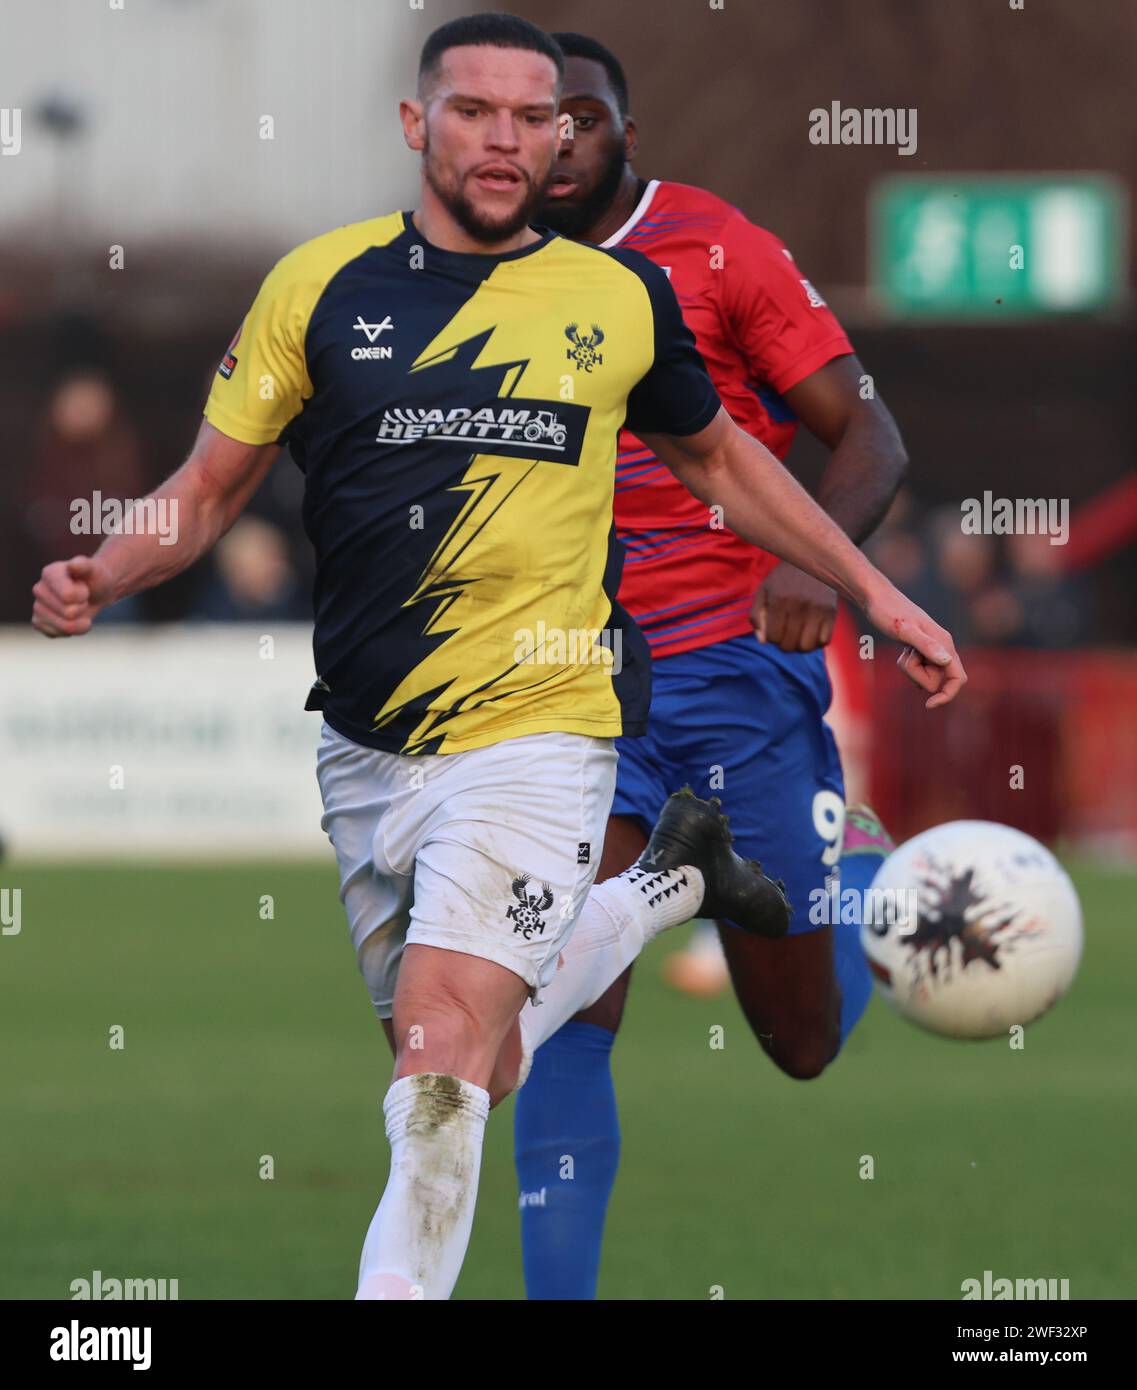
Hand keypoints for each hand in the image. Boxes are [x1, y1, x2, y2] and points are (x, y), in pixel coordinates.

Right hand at [31, 555, 112, 636]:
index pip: (68, 596)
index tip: (84, 587)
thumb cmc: (95, 578)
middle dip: (82, 608)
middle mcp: (39, 589)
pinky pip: (57, 634)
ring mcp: (37, 606)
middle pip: (68, 613)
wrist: (95, 591)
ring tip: (78, 608)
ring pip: (64, 627)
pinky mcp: (39, 622)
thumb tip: (74, 565)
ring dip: (79, 621)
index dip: (82, 596)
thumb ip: (85, 566)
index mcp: (49, 573)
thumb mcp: (95, 569)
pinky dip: (72, 630)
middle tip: (82, 598)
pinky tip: (73, 619)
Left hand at [752, 563, 837, 651]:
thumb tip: (764, 641)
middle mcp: (799, 605)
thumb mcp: (764, 592)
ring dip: (800, 646)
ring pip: (807, 647)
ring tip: (798, 636)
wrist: (812, 559)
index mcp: (779, 600)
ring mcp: (817, 609)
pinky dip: (817, 642)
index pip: (773, 637)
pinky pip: (824, 641)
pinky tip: (812, 632)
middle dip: (784, 644)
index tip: (774, 627)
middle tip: (786, 633)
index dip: (771, 637)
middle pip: (789, 645)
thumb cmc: (783, 579)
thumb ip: (757, 616)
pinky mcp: (832, 612)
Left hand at [864, 580, 966, 708]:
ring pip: (926, 675)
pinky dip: (907, 665)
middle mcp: (942, 646)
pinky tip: (901, 651)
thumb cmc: (888, 611)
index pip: (958, 678)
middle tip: (904, 656)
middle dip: (918, 675)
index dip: (948, 695)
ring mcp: (932, 648)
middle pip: (937, 680)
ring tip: (902, 651)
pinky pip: (918, 669)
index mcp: (944, 643)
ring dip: (910, 670)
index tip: (929, 705)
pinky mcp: (921, 649)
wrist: (876, 597)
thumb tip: (947, 661)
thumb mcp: (904, 630)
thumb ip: (926, 645)